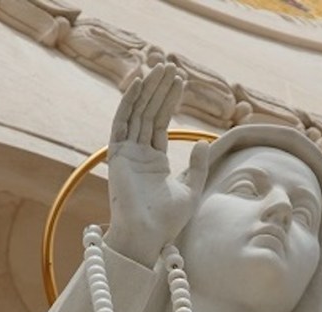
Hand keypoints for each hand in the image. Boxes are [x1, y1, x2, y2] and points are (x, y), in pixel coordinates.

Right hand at [103, 63, 209, 265]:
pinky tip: (139, 83)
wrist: (148, 236)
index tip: (180, 81)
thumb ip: (197, 167)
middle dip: (159, 89)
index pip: (160, 123)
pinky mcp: (117, 155)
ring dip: (148, 89)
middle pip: (149, 113)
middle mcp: (138, 154)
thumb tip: (204, 142)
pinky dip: (129, 102)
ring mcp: (127, 153)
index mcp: (154, 161)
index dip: (169, 101)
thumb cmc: (168, 221)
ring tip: (161, 68)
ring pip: (137, 113)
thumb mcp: (191, 190)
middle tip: (170, 66)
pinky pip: (122, 122)